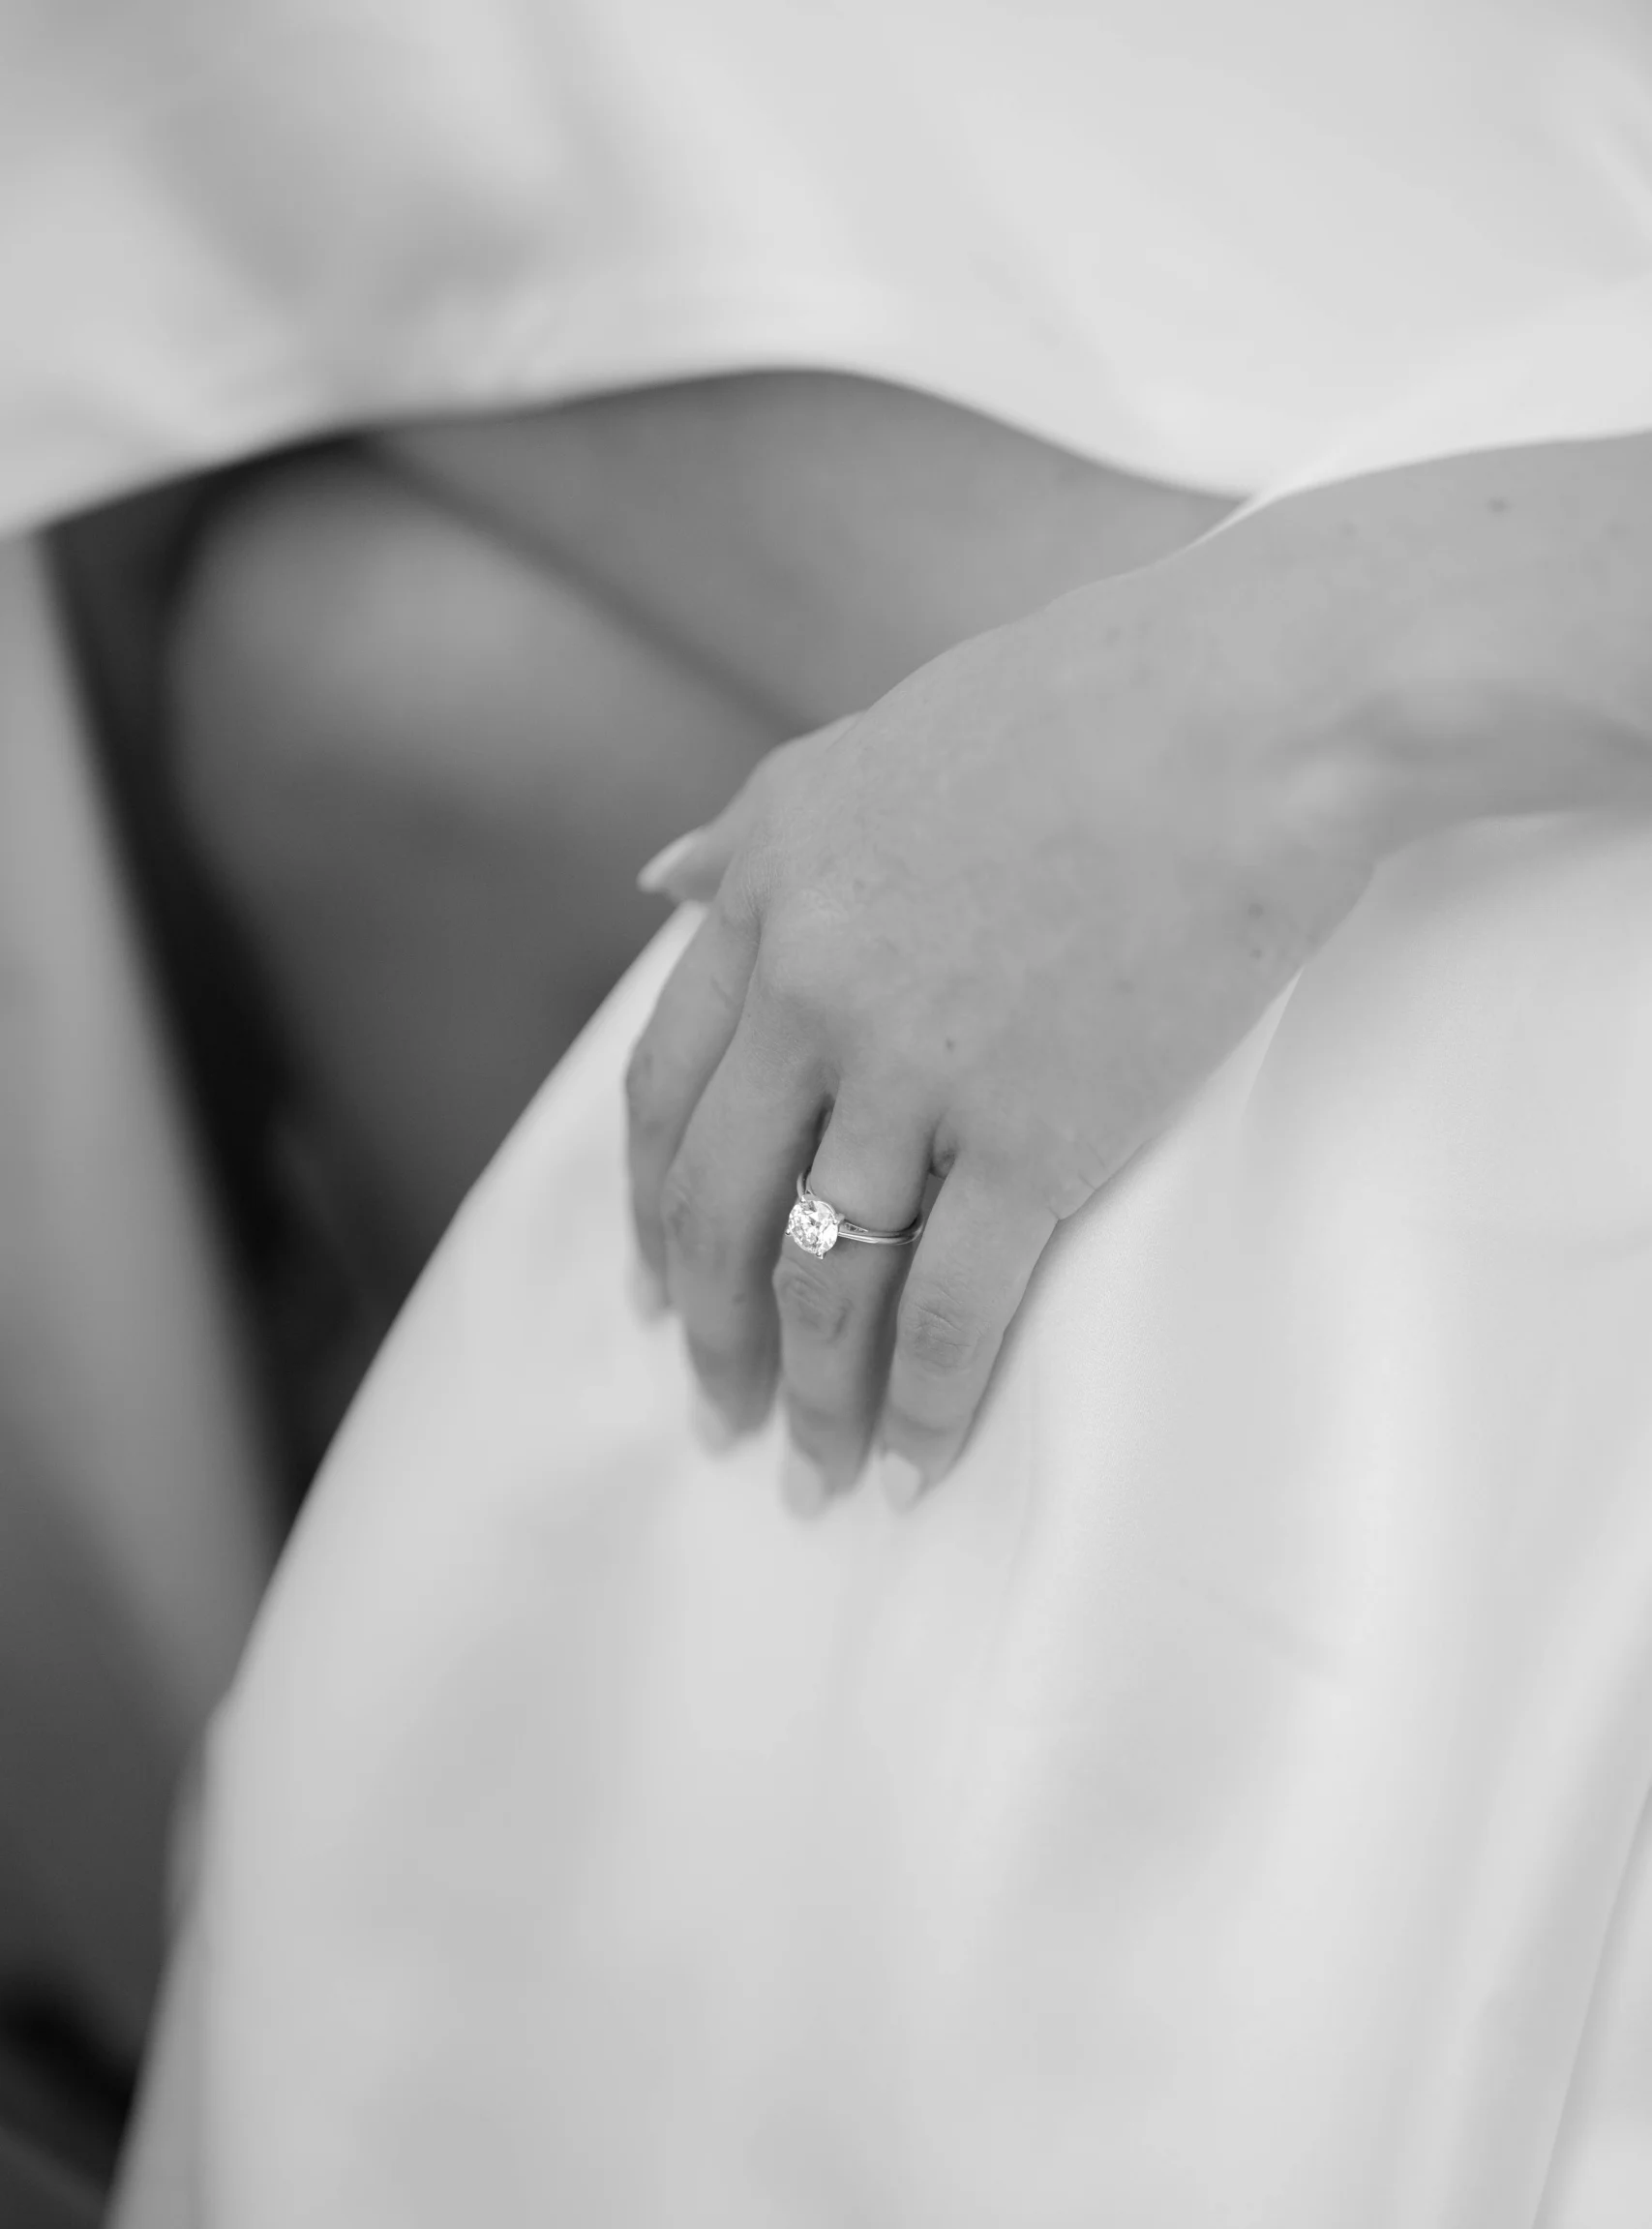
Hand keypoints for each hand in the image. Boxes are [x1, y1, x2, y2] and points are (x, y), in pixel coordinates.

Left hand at [625, 562, 1374, 1508]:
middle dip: (707, 1334)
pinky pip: (950, 1308)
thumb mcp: (872, 741)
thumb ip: (758, 831)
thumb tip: (660, 878)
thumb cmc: (1093, 699)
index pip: (662, 1093)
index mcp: (768, 888)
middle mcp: (814, 984)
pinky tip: (913, 1466)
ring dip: (809, 1397)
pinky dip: (921, 1405)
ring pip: (820, 1276)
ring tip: (811, 1475)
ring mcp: (918, 1067)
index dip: (645, 1210)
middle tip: (715, 1415)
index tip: (646, 1293)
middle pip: (713, 1204)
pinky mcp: (1037, 1135)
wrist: (1265, 708)